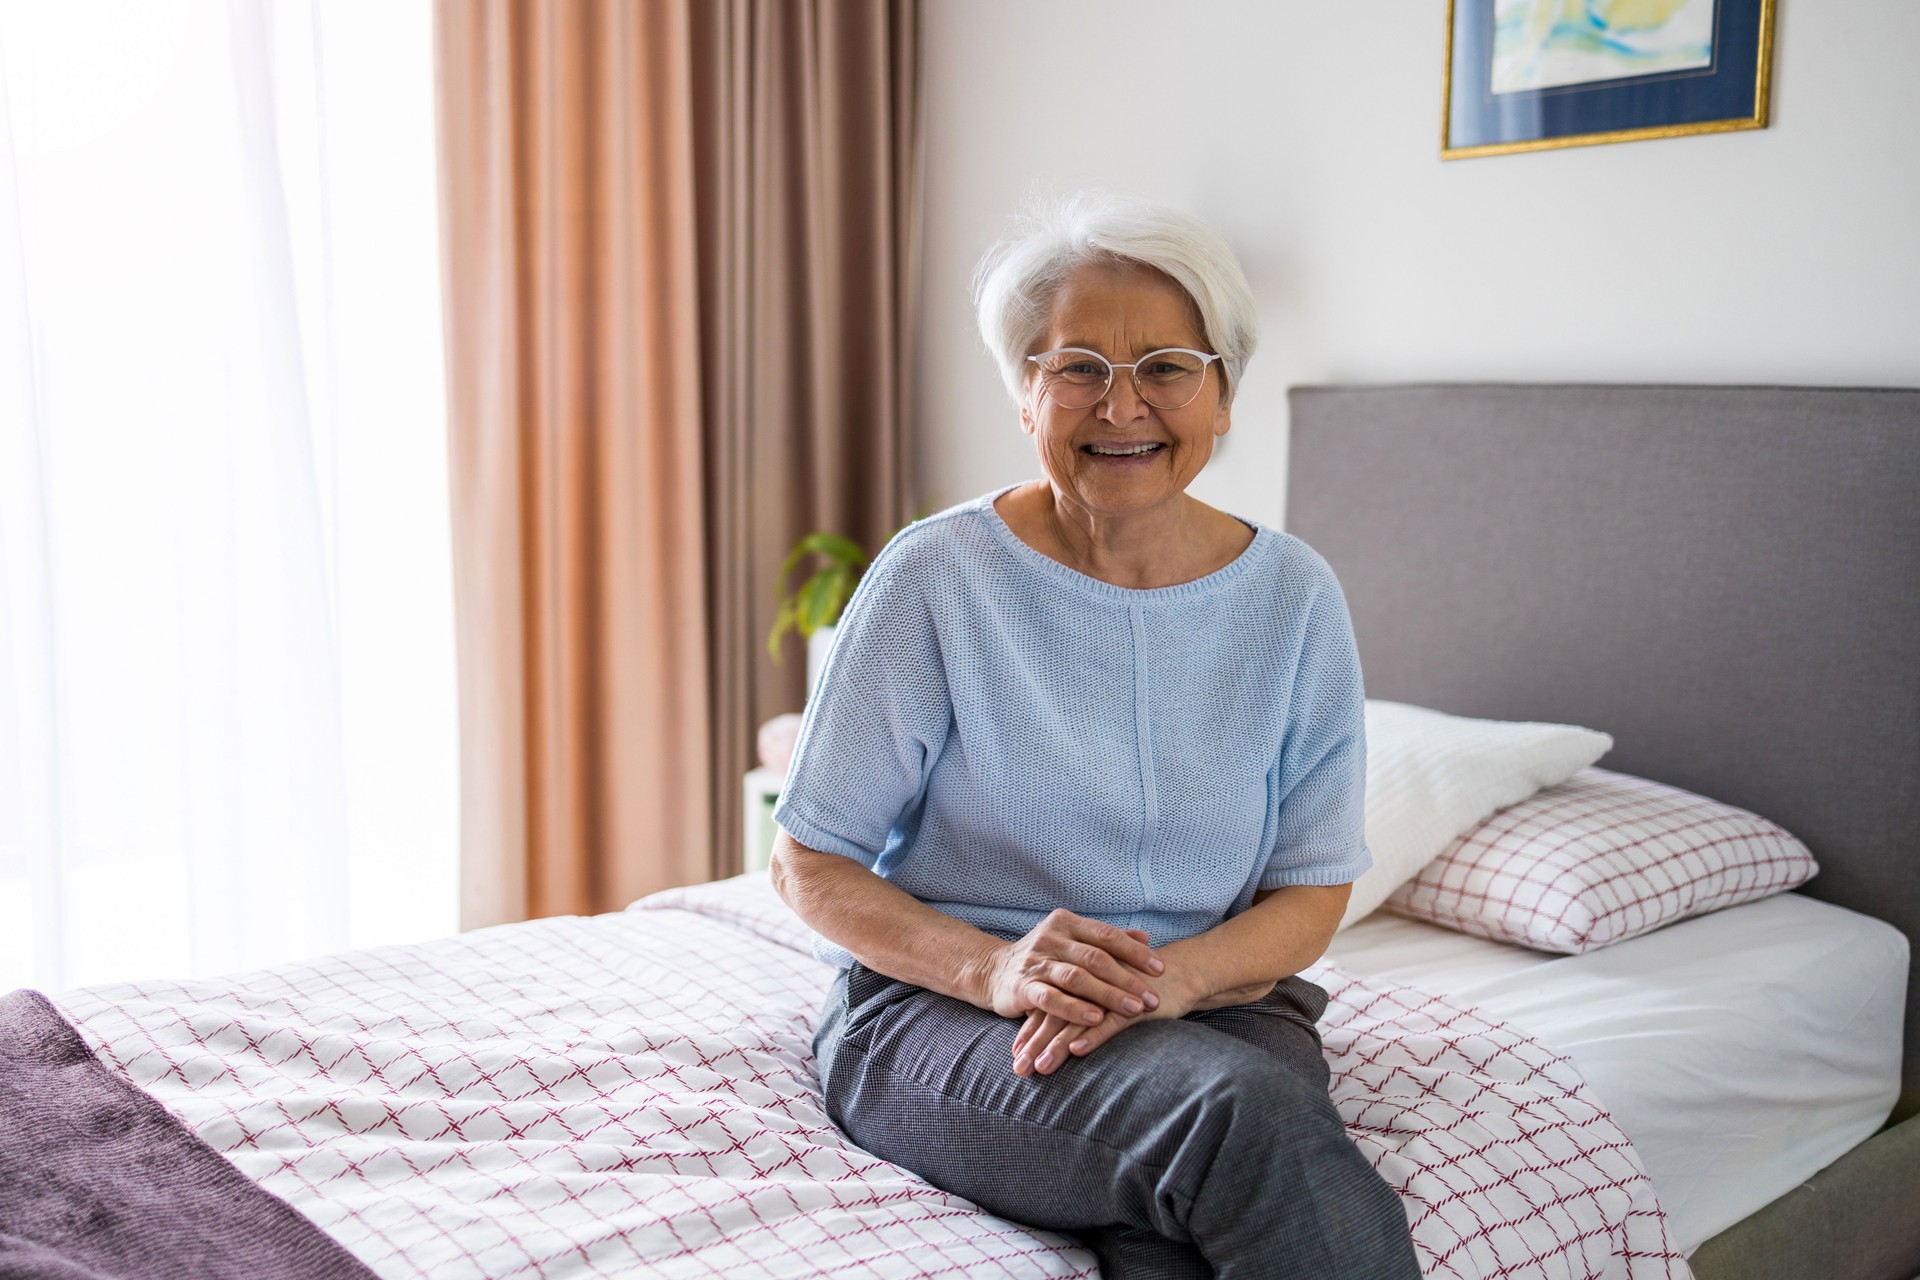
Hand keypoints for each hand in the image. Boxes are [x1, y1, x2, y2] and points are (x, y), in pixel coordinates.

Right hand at [980, 909, 1165, 1028]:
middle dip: (1127, 979)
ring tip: (1133, 1010)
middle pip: (1096, 958)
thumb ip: (1107, 940)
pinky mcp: (1022, 986)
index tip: (1160, 970)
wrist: (992, 972)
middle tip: (1152, 997)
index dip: (1135, 952)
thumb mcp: (1073, 943)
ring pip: (1077, 978)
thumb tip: (1145, 936)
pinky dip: (1074, 1008)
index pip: (1107, 935)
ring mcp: (1036, 962)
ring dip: (1108, 995)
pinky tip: (1095, 1019)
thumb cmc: (1043, 958)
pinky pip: (1051, 998)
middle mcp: (1051, 938)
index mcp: (1067, 923)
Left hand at [1011, 959, 1200, 1076]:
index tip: (1014, 1054)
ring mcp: (1111, 992)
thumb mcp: (1103, 994)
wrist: (1177, 973)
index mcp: (1080, 978)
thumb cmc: (1135, 986)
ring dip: (1056, 1045)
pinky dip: (1093, 1035)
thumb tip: (1047, 1025)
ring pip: (1077, 1020)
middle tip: (1019, 1069)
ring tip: (1040, 1068)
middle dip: (1036, 1044)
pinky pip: (1110, 1021)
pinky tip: (1077, 1050)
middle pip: (1056, 1014)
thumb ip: (1077, 1004)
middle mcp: (1090, 982)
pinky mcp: (1133, 1002)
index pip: (1048, 1005)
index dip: (1030, 1030)